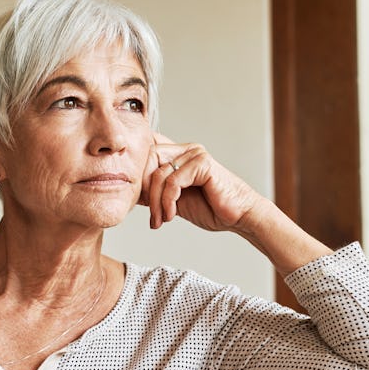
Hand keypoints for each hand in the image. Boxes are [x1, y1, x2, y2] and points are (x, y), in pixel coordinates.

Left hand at [139, 133, 261, 230]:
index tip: (138, 201)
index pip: (146, 153)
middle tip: (152, 215)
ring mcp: (195, 154)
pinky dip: (168, 201)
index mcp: (178, 154)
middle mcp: (186, 149)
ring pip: (158, 174)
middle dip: (144, 190)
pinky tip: (171, 215)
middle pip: (147, 159)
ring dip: (156, 203)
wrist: (239, 217)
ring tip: (161, 220)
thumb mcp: (174, 201)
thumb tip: (130, 192)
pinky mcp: (202, 163)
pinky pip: (173, 181)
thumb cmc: (211, 208)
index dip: (137, 175)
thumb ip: (154, 192)